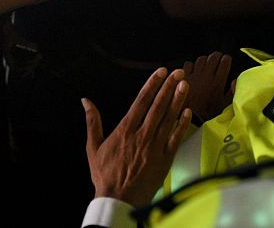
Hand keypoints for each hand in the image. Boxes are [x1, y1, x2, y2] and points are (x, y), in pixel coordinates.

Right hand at [85, 68, 192, 205]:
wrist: (118, 200)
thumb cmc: (105, 175)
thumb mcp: (93, 147)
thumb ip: (92, 122)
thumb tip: (85, 101)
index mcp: (125, 130)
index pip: (141, 101)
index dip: (152, 84)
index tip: (161, 72)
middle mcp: (142, 135)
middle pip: (158, 105)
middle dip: (168, 86)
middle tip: (178, 72)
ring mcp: (155, 147)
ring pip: (169, 118)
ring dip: (178, 100)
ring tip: (185, 85)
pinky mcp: (165, 159)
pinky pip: (176, 138)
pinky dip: (182, 124)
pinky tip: (187, 111)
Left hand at [182, 52, 232, 122]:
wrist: (188, 117)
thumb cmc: (207, 113)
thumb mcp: (224, 106)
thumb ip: (231, 93)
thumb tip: (235, 80)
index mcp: (218, 82)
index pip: (224, 63)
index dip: (227, 59)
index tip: (227, 59)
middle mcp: (206, 76)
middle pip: (213, 58)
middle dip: (218, 56)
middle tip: (219, 57)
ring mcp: (194, 75)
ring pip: (201, 59)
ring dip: (206, 59)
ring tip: (207, 62)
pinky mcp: (184, 77)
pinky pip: (188, 64)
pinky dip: (192, 65)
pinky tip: (194, 68)